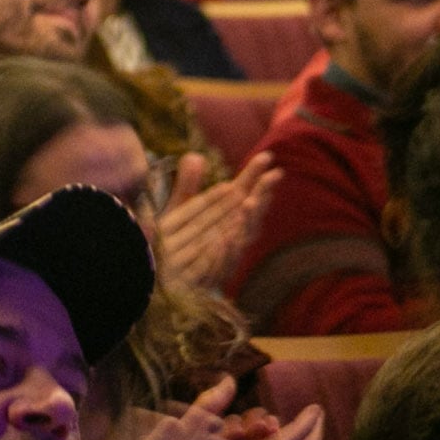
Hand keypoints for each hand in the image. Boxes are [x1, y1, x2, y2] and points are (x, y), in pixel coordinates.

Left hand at [151, 150, 279, 294]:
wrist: (166, 283)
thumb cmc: (179, 245)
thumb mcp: (181, 213)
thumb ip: (188, 186)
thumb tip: (194, 156)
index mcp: (227, 217)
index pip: (244, 193)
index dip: (254, 176)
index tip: (266, 157)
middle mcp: (232, 235)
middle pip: (251, 214)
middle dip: (262, 195)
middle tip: (273, 176)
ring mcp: (225, 256)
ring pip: (241, 238)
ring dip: (247, 221)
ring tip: (248, 203)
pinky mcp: (211, 276)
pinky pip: (222, 264)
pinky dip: (226, 251)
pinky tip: (227, 238)